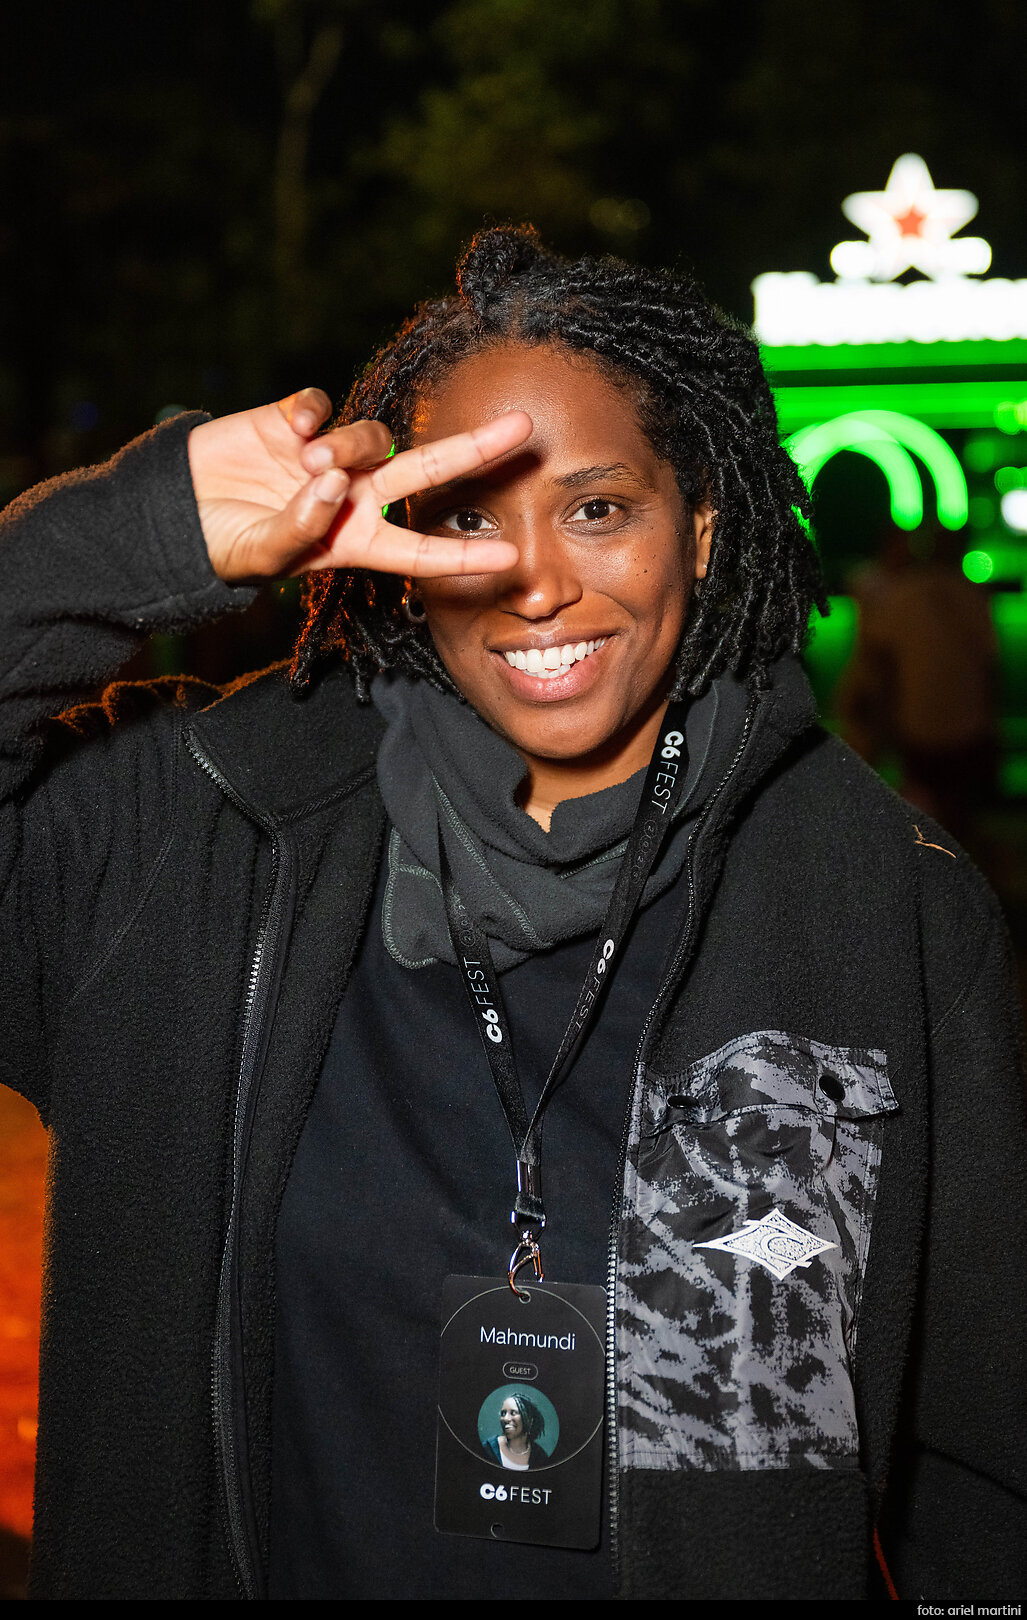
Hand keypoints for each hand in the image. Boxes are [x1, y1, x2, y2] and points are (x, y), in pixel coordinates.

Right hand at [187, 386, 531, 583]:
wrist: (175, 510)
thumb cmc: (223, 545)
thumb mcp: (263, 556)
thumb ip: (301, 528)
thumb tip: (332, 482)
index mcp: (355, 539)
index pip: (419, 550)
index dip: (463, 555)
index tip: (510, 557)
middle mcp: (354, 495)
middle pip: (427, 470)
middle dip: (476, 449)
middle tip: (524, 428)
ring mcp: (327, 454)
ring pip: (370, 436)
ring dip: (348, 446)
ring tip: (309, 464)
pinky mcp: (293, 420)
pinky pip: (320, 404)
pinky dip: (311, 414)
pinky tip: (290, 431)